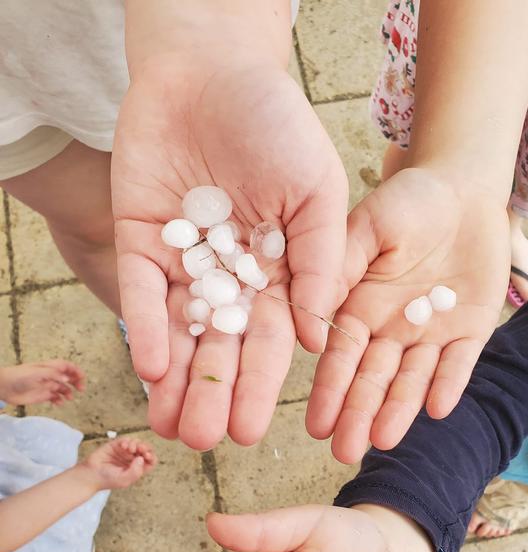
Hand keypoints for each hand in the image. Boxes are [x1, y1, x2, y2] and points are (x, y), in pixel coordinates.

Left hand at [0, 360, 84, 405]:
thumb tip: (67, 379)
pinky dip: (59, 400)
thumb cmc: (19, 377)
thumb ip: (52, 374)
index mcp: (48, 367)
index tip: (82, 378)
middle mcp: (49, 376)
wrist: (4, 387)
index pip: (65, 366)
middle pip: (67, 377)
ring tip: (68, 398)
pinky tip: (58, 403)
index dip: (75, 370)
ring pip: (62, 388)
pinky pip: (55, 398)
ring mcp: (46, 386)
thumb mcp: (37, 372)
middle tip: (81, 389)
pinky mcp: (42, 395)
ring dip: (68, 392)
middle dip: (76, 382)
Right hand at [81, 437, 156, 489]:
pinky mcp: (115, 446)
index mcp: (137, 469)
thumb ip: (136, 471)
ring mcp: (124, 452)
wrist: (91, 474)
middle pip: (145, 450)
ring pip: (137, 443)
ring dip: (136, 443)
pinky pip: (125, 440)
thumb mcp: (125, 480)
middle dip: (145, 447)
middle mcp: (132, 459)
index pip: (150, 461)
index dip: (152, 456)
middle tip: (140, 449)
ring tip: (129, 449)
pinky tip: (123, 446)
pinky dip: (127, 441)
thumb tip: (141, 458)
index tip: (146, 456)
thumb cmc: (108, 480)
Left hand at [112, 61, 347, 449]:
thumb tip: (317, 338)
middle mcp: (231, 277)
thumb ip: (321, 263)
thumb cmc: (278, 125)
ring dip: (175, 380)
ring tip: (172, 428)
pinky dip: (147, 327)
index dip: (259, 386)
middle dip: (214, 394)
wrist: (215, 69)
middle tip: (208, 441)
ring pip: (180, 332)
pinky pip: (144, 292)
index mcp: (278, 274)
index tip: (252, 430)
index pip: (269, 342)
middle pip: (221, 347)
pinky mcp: (143, 239)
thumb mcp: (318, 192)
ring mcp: (186, 261)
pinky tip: (151, 366)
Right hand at [306, 168, 509, 463]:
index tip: (316, 425)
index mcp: (360, 307)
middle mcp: (392, 329)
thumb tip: (312, 311)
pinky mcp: (470, 331)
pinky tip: (436, 410)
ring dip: (398, 411)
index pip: (342, 357)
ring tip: (383, 442)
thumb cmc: (408, 202)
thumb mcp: (368, 226)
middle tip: (344, 452)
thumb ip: (342, 265)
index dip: (330, 390)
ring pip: (412, 379)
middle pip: (373, 379)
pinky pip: (459, 363)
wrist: (463, 191)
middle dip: (358, 414)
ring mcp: (431, 333)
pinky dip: (448, 384)